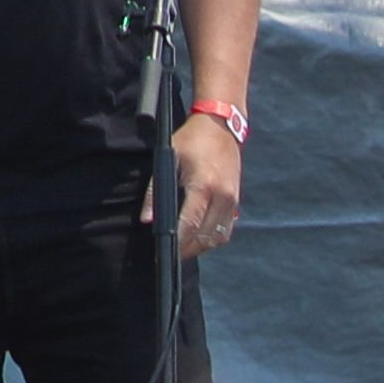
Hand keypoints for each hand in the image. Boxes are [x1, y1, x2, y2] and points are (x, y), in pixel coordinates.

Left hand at [167, 117, 243, 260]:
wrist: (221, 126)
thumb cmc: (191, 140)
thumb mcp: (167, 159)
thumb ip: (156, 192)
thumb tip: (147, 219)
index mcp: (204, 186)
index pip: (190, 224)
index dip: (177, 242)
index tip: (164, 254)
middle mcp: (222, 196)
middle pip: (205, 236)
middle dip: (187, 250)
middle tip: (169, 255)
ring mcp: (232, 200)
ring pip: (218, 237)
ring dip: (200, 246)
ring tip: (182, 248)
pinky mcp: (236, 200)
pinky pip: (226, 229)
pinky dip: (212, 238)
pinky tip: (197, 236)